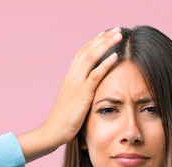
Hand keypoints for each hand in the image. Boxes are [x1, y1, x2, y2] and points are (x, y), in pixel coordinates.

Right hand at [18, 27, 122, 161]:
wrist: (53, 132)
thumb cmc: (64, 121)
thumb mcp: (73, 102)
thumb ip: (81, 92)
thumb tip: (92, 91)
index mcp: (69, 77)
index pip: (82, 52)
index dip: (94, 42)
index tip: (105, 34)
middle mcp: (71, 76)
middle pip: (87, 50)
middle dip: (103, 38)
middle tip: (117, 30)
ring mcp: (76, 84)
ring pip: (91, 57)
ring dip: (106, 44)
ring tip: (119, 36)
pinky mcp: (82, 94)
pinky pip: (95, 75)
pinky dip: (106, 63)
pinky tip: (116, 56)